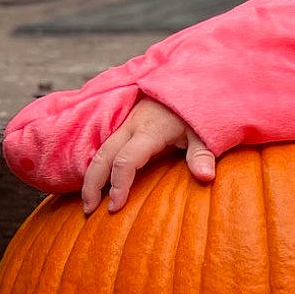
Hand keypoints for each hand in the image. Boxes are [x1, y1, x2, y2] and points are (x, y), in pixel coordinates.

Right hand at [81, 97, 215, 212]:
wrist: (188, 82)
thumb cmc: (196, 111)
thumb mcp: (204, 131)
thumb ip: (202, 153)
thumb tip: (206, 177)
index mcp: (149, 131)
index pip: (125, 161)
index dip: (119, 185)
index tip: (116, 207)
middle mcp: (131, 127)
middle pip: (103, 157)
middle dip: (92, 185)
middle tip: (90, 211)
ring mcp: (125, 125)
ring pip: (99, 152)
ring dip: (91, 178)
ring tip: (88, 203)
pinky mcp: (125, 125)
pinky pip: (104, 147)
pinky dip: (97, 167)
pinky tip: (95, 185)